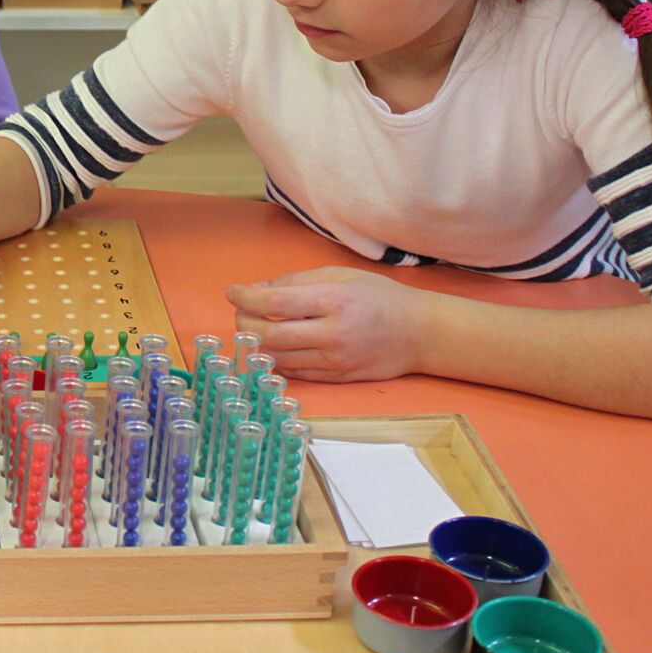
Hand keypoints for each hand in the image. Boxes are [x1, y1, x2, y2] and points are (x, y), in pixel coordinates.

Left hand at [226, 267, 426, 383]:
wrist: (419, 332)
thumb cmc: (378, 297)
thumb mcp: (339, 275)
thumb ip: (296, 282)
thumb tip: (257, 289)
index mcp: (334, 299)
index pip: (275, 301)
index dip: (246, 297)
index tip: (232, 292)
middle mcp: (334, 332)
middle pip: (270, 335)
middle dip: (244, 323)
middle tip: (240, 312)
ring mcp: (335, 359)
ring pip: (278, 358)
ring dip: (255, 344)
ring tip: (252, 328)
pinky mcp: (337, 377)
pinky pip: (294, 372)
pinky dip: (275, 360)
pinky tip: (270, 347)